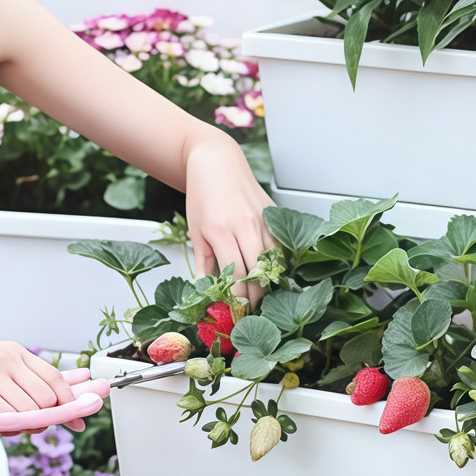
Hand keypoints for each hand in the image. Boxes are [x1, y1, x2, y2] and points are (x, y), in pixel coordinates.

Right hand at [0, 340, 90, 430]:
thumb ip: (23, 376)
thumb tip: (61, 392)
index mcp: (14, 351)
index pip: (56, 378)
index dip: (71, 402)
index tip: (80, 418)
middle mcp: (6, 359)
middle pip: (47, 397)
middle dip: (48, 417)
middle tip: (35, 426)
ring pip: (29, 410)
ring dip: (29, 425)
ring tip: (14, 426)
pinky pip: (6, 416)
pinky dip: (10, 427)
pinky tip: (2, 426)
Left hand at [184, 134, 274, 304]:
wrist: (217, 162)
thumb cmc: (203, 194)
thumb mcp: (196, 230)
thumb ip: (204, 262)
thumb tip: (206, 289)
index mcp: (221, 231)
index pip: (235, 276)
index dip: (238, 300)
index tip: (236, 314)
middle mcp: (245, 226)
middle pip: (257, 273)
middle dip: (255, 298)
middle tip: (250, 312)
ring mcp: (262, 220)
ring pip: (272, 262)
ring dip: (267, 283)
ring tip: (260, 297)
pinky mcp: (273, 215)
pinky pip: (280, 246)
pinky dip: (276, 263)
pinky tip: (270, 273)